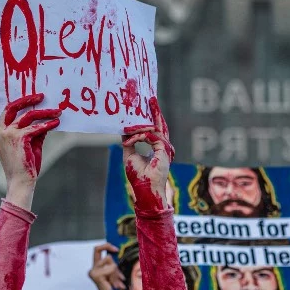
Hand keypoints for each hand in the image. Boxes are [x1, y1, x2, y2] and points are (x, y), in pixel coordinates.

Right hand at [0, 90, 61, 188]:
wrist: (21, 181)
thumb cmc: (23, 164)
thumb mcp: (25, 144)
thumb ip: (30, 129)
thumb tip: (43, 116)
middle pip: (11, 107)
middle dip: (26, 99)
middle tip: (40, 96)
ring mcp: (8, 134)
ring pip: (27, 116)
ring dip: (44, 112)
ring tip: (57, 112)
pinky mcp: (19, 139)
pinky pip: (36, 127)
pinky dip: (48, 124)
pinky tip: (56, 123)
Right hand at [89, 243, 124, 289]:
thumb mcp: (117, 273)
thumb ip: (115, 264)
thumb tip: (118, 252)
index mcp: (97, 267)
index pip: (97, 249)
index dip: (107, 246)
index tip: (116, 249)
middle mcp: (93, 269)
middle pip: (100, 251)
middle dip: (111, 253)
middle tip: (118, 262)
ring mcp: (93, 272)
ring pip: (110, 261)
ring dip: (117, 272)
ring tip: (119, 284)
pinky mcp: (96, 275)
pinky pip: (110, 268)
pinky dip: (116, 276)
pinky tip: (116, 286)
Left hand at [122, 97, 173, 212]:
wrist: (145, 190)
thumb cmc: (138, 176)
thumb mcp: (129, 155)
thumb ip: (129, 142)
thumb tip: (124, 130)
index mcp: (157, 148)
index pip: (155, 130)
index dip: (150, 119)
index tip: (146, 107)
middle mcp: (163, 147)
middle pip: (160, 125)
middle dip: (155, 112)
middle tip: (151, 99)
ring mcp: (165, 148)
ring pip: (156, 129)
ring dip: (148, 120)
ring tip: (146, 107)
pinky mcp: (164, 150)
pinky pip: (151, 136)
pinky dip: (140, 136)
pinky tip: (130, 139)